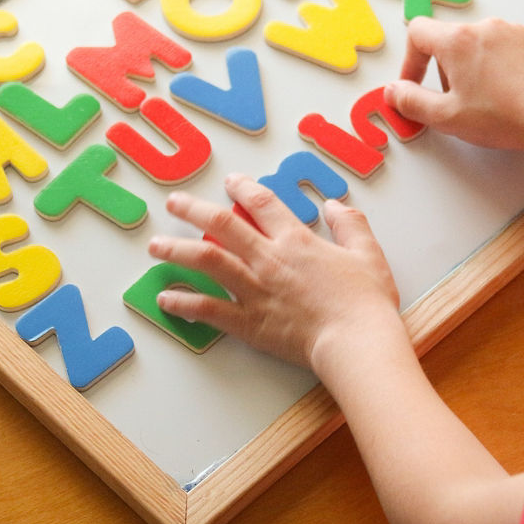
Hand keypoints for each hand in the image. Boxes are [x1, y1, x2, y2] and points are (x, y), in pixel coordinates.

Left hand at [148, 174, 403, 370]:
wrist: (356, 341)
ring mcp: (254, 290)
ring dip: (177, 250)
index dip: (244, 188)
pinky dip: (184, 303)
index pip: (262, 203)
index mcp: (296, 240)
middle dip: (193, 209)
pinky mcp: (248, 322)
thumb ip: (350, 225)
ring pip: (206, 261)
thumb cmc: (365, 301)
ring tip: (156, 246)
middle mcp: (268, 259)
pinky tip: (166, 298)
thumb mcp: (367, 253)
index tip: (231, 182)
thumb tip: (335, 205)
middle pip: (221, 224)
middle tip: (174, 203)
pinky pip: (208, 309)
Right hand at [383, 16, 523, 151]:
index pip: (417, 32)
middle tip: (458, 100)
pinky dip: (498, 66)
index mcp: (456, 40)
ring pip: (477, 44)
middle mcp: (483, 27)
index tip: (416, 82)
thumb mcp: (445, 116)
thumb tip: (393, 91)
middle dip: (445, 69)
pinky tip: (506, 92)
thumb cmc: (502, 116)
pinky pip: (503, 48)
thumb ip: (411, 101)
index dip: (411, 60)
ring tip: (486, 99)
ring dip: (472, 68)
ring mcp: (510, 30)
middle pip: (448, 40)